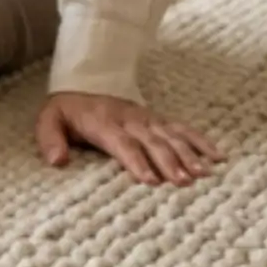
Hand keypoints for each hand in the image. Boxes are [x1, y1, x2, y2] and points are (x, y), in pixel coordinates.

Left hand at [35, 91, 225, 186]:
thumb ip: (50, 140)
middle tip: (185, 182)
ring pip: (171, 135)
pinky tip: (217, 156)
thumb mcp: (48, 121)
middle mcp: (129, 119)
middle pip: (152, 141)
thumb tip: (57, 161)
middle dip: (169, 161)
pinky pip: (181, 129)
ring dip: (188, 154)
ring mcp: (146, 118)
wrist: (82, 83)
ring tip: (204, 174)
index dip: (136, 161)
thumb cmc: (66, 111)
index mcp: (103, 123)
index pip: (122, 143)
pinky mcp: (157, 120)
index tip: (149, 180)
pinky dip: (200, 141)